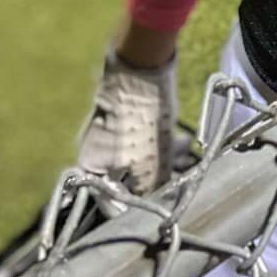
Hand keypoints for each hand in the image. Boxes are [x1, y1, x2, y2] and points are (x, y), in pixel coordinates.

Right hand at [75, 49, 179, 194]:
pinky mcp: (122, 117)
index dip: (135, 208)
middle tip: (178, 176)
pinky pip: (140, 139)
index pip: (110, 203)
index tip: (156, 206)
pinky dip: (159, 143)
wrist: (139, 68)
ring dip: (163, 159)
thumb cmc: (140, 120)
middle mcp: (93, 154)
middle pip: (127, 178)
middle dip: (156, 179)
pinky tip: (181, 140)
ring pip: (137, 156)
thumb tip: (148, 203)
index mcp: (91, 170)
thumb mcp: (148, 162)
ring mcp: (106, 134)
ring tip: (184, 152)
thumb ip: (145, 189)